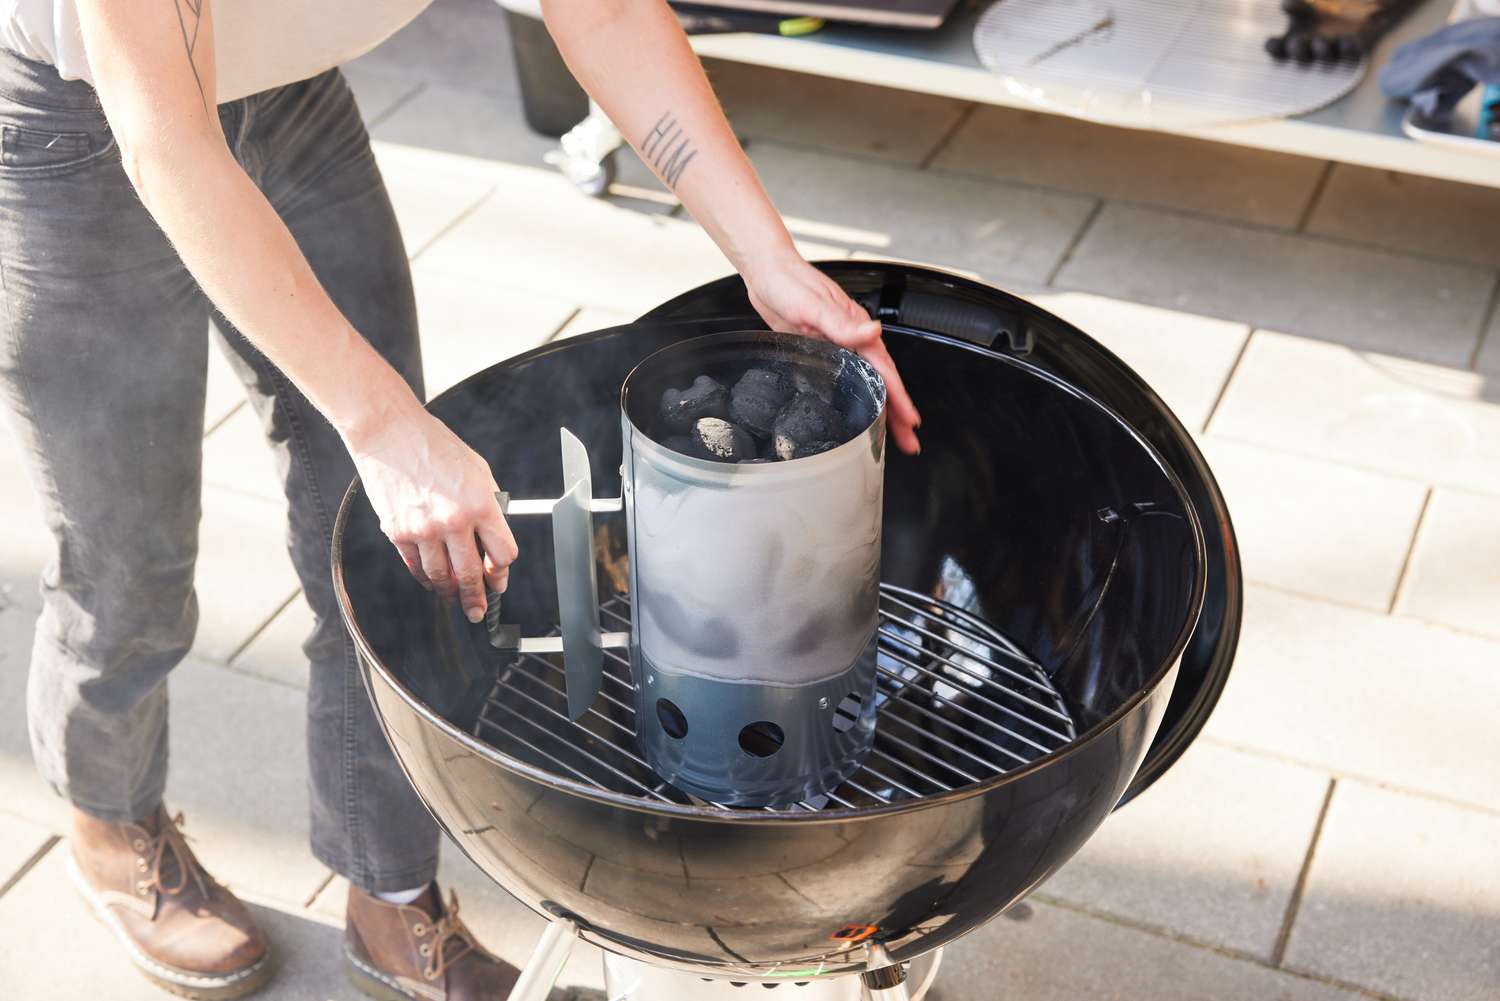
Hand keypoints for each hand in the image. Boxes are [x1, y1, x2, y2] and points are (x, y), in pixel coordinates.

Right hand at [344, 402, 518, 622]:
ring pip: (441, 577)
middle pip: (472, 575)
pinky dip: (425, 578)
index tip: (499, 578)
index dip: (502, 572)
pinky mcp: (397, 532)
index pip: (502, 554)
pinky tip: (432, 580)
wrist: (390, 433)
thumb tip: (494, 539)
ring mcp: (423, 529)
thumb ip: (489, 506)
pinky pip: (415, 566)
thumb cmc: (436, 447)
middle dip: (477, 598)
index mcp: (480, 504)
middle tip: (477, 611)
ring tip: (454, 597)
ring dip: (450, 592)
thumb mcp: (478, 471)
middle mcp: (452, 521)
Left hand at [744, 254, 920, 453]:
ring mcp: (837, 345)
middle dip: (897, 413)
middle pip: (881, 381)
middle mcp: (851, 338)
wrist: (766, 271)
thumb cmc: (789, 282)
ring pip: (865, 383)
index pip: (885, 371)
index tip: (911, 420)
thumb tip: (873, 331)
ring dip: (880, 408)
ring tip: (889, 435)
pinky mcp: (820, 350)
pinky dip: (856, 397)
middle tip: (908, 441)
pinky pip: (844, 379)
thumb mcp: (813, 305)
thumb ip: (842, 323)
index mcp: (857, 328)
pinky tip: (855, 411)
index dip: (899, 398)